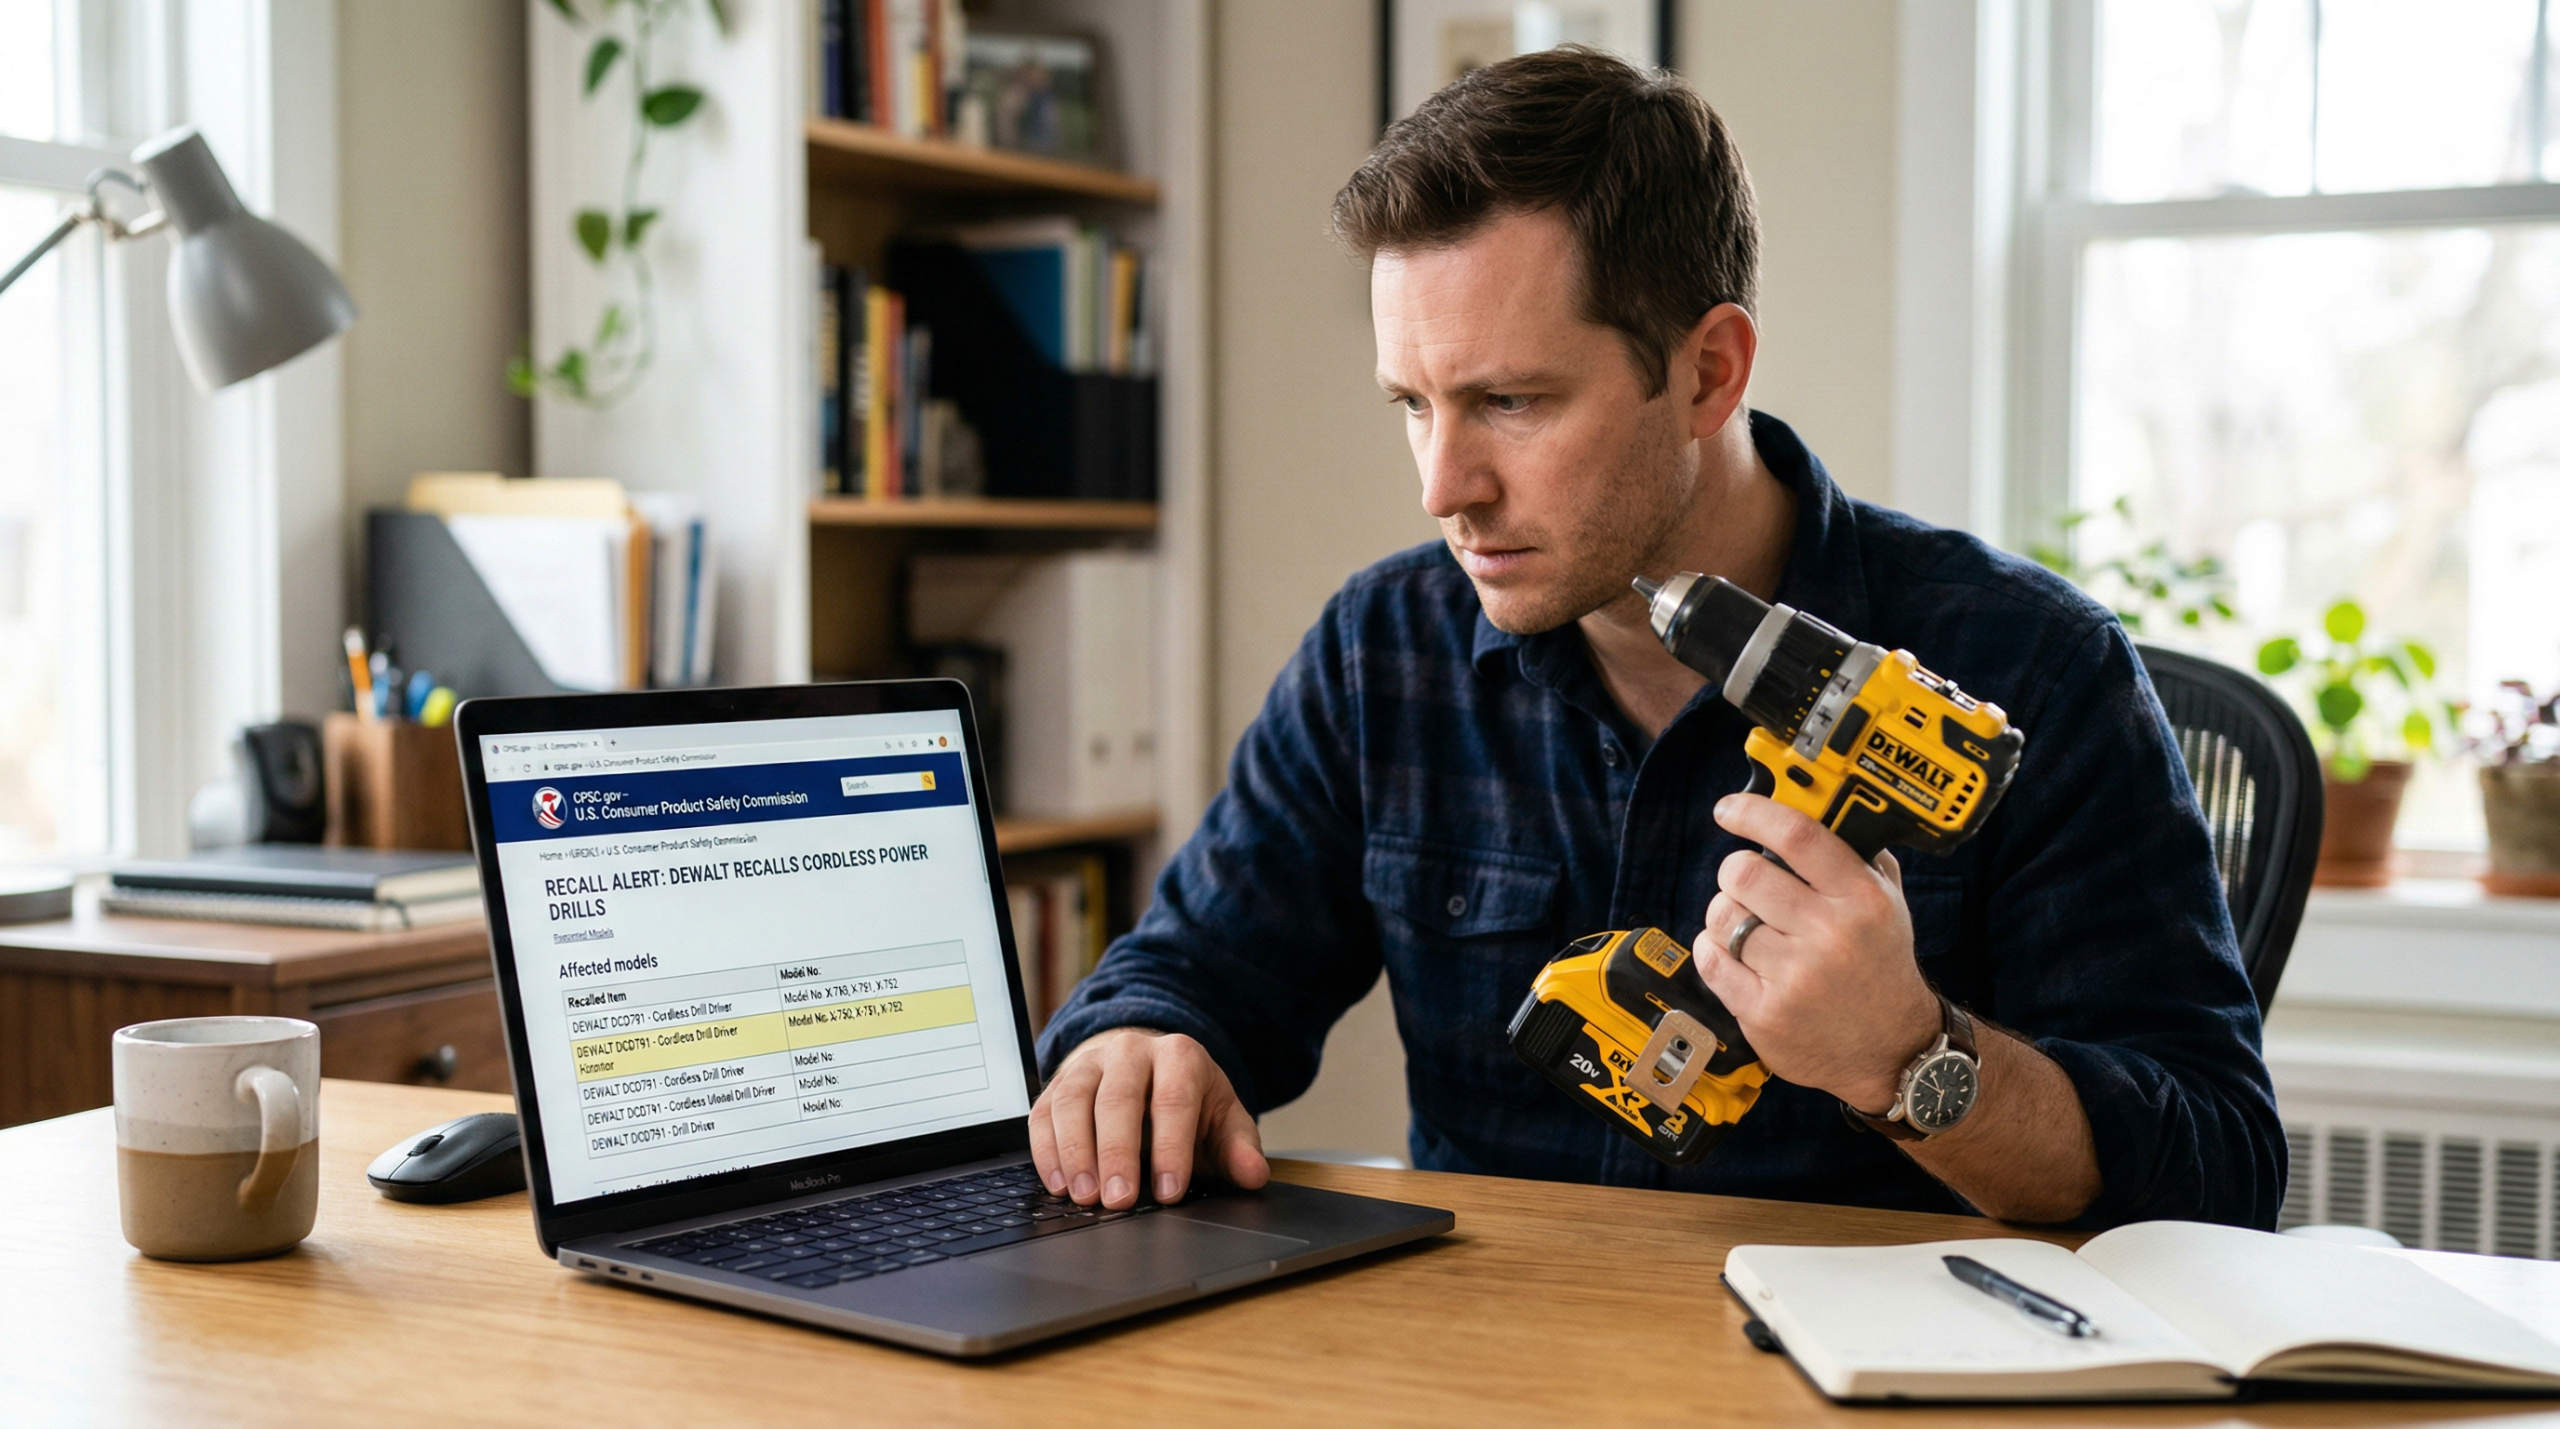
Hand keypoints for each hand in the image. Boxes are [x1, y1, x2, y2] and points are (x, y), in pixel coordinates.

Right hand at [1028, 1027, 1269, 1209]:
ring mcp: (1089, 1064)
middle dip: (1117, 1153)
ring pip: (1073, 1102)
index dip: (1171, 1147)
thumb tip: (1254, 1176)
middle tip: (1119, 1201)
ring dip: (1076, 1153)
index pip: (1173, 1099)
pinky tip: (1057, 1185)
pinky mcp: (1057, 1083)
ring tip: (1084, 1197)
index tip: (1169, 1192)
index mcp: (1179, 1056)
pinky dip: (1046, 1151)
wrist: (1147, 1065)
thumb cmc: (1188, 1100)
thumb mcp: (1221, 1117)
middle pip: (1117, 1099)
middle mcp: (1130, 1051)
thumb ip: (1238, 1147)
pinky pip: (1043, 1113)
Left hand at [1694, 793, 1940, 1112]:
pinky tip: (1734, 954)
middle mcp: (1829, 936)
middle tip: (1745, 884)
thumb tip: (1814, 805)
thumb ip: (1855, 855)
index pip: (1797, 835)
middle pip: (1744, 873)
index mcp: (1861, 900)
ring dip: (1725, 916)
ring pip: (1722, 917)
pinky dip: (1713, 951)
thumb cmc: (1881, 967)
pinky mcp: (1765, 1014)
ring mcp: (1795, 978)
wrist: (1893, 1050)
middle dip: (1735, 872)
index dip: (1753, 812)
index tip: (1731, 809)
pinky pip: (1711, 960)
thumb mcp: (1888, 904)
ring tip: (1748, 927)